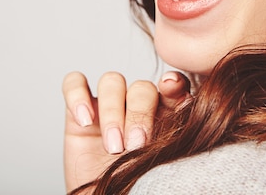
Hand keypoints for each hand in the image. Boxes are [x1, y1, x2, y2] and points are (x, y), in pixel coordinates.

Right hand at [62, 71, 190, 192]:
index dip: (174, 84)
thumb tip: (190, 103)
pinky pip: (75, 83)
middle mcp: (138, 105)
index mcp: (166, 112)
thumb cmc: (139, 187)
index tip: (172, 89)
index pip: (173, 86)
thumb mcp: (161, 163)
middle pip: (141, 87)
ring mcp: (108, 105)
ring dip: (112, 111)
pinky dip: (77, 96)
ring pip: (111, 82)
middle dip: (139, 114)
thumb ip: (174, 132)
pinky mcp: (78, 111)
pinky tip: (85, 120)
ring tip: (114, 146)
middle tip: (136, 144)